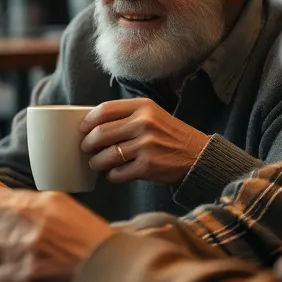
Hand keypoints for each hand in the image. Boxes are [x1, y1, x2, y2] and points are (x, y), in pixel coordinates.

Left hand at [79, 99, 208, 185]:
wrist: (199, 156)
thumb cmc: (169, 135)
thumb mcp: (152, 115)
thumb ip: (126, 116)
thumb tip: (91, 126)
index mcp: (143, 107)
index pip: (104, 110)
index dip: (88, 121)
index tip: (83, 128)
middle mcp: (144, 124)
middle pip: (101, 133)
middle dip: (88, 143)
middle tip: (86, 148)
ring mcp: (147, 146)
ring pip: (106, 155)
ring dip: (97, 162)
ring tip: (97, 163)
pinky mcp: (148, 167)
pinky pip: (118, 173)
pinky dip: (112, 175)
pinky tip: (114, 173)